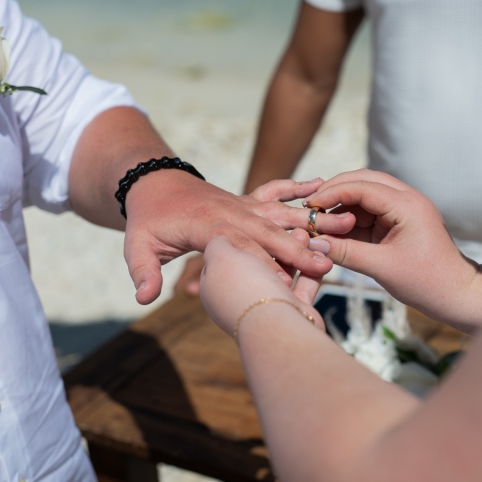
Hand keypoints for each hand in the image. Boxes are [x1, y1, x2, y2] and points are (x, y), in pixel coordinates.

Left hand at [124, 173, 355, 303]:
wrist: (154, 183)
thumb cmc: (148, 219)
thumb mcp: (137, 245)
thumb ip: (143, 272)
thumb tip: (144, 298)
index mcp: (206, 225)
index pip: (239, 246)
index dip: (262, 264)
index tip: (285, 284)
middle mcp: (230, 212)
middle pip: (268, 231)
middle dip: (297, 248)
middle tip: (327, 264)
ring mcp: (241, 204)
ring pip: (280, 212)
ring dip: (310, 219)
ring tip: (344, 223)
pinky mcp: (247, 200)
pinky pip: (275, 191)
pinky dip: (296, 187)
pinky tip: (321, 184)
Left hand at [199, 231, 325, 335]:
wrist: (275, 327)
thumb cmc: (243, 287)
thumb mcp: (220, 257)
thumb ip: (219, 244)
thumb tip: (221, 240)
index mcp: (216, 284)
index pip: (227, 253)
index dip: (241, 234)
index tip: (254, 219)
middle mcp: (239, 295)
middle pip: (258, 261)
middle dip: (275, 242)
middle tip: (286, 225)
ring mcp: (267, 305)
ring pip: (281, 271)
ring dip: (294, 252)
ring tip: (306, 234)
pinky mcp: (291, 312)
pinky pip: (301, 286)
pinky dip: (309, 269)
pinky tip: (319, 253)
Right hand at [304, 169, 481, 330]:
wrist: (458, 295)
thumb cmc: (427, 282)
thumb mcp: (382, 268)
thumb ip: (346, 253)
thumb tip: (313, 243)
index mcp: (406, 205)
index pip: (362, 186)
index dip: (332, 193)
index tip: (309, 205)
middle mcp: (406, 200)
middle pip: (363, 181)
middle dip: (335, 191)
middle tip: (310, 205)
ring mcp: (402, 210)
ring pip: (364, 195)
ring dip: (341, 205)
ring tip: (318, 220)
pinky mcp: (397, 223)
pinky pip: (368, 212)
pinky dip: (349, 219)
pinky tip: (333, 230)